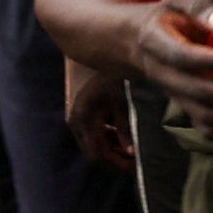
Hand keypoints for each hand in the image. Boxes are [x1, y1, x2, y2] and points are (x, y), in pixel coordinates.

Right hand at [61, 46, 138, 171]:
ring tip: (132, 149)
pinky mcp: (78, 112)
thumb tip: (131, 150)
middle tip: (136, 162)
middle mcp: (75, 122)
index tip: (137, 167)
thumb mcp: (117, 94)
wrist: (81, 46)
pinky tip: (121, 134)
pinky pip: (92, 133)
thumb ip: (124, 122)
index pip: (98, 154)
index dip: (118, 165)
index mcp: (83, 119)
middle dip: (115, 160)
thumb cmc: (103, 66)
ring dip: (111, 150)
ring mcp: (74, 118)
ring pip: (92, 145)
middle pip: (94, 154)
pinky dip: (107, 138)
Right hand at [97, 0, 212, 128]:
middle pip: (201, 94)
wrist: (137, 42)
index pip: (182, 57)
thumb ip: (202, 5)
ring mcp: (177, 97)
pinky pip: (211, 131)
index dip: (211, 61)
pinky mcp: (189, 110)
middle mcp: (165, 75)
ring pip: (207, 119)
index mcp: (158, 43)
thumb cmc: (170, 13)